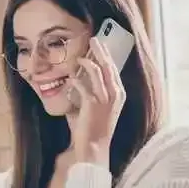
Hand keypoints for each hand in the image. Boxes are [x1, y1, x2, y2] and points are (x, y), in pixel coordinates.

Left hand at [68, 37, 125, 162]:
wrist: (93, 148)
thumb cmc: (91, 130)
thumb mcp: (92, 109)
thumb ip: (86, 94)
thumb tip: (74, 82)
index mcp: (118, 95)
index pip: (114, 70)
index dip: (107, 56)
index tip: (100, 46)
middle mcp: (115, 94)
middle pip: (108, 66)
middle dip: (101, 51)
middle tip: (94, 39)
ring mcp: (105, 99)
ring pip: (98, 71)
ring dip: (88, 61)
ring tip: (80, 55)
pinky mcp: (93, 103)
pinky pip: (83, 85)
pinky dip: (75, 81)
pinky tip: (70, 78)